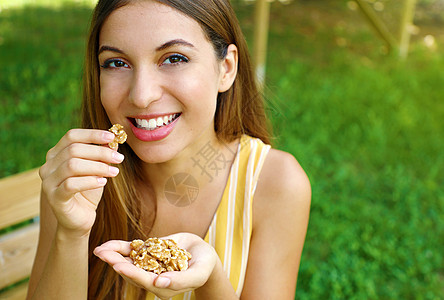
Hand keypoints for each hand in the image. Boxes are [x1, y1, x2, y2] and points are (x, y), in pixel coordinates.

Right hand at [39, 129, 123, 235]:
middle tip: (119, 158)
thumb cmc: (88, 191)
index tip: (112, 137)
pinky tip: (103, 182)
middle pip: (74, 150)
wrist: (80, 218)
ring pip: (72, 166)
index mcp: (56, 154)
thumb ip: (102, 154)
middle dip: (100, 152)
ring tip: (115, 172)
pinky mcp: (54, 198)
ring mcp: (48, 182)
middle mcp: (48, 166)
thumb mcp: (97, 169)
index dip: (92, 134)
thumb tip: (113, 140)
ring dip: (98, 167)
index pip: (71, 136)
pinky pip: (71, 184)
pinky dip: (90, 181)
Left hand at [93, 233, 217, 298]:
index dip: (131, 273)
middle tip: (102, 254)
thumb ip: (181, 280)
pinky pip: (132, 250)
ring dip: (114, 254)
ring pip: (128, 260)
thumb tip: (159, 283)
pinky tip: (109, 244)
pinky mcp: (148, 253)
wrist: (203, 253)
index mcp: (163, 286)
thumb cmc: (204, 266)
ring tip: (100, 249)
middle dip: (116, 262)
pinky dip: (121, 246)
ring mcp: (149, 265)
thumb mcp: (198, 273)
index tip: (119, 267)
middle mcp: (153, 277)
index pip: (144, 280)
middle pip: (132, 271)